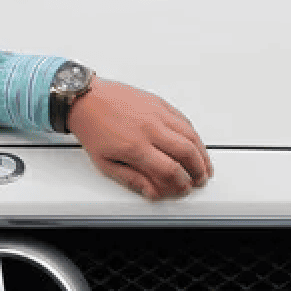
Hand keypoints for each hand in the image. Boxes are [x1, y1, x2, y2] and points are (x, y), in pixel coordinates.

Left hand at [67, 79, 212, 199]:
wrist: (86, 98)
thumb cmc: (93, 128)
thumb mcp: (105, 163)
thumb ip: (132, 179)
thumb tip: (153, 192)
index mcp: (134, 146)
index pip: (169, 170)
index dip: (181, 184)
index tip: (183, 189)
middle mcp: (149, 128)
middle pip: (186, 152)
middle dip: (198, 170)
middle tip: (200, 179)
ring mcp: (156, 113)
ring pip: (190, 134)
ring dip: (202, 153)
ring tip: (204, 165)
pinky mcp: (159, 103)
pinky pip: (183, 120)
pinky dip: (193, 135)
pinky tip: (195, 144)